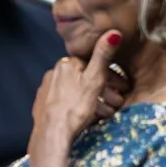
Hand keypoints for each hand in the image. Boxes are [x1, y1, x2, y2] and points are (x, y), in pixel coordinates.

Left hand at [28, 31, 128, 166]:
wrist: (52, 134)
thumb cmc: (76, 106)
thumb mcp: (94, 79)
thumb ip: (103, 56)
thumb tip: (113, 31)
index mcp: (66, 64)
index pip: (93, 65)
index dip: (111, 76)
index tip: (123, 88)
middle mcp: (53, 73)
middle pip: (84, 79)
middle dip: (103, 90)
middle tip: (117, 103)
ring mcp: (46, 90)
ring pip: (76, 91)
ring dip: (93, 100)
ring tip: (105, 114)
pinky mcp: (42, 106)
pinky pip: (66, 102)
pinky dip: (78, 106)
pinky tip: (86, 117)